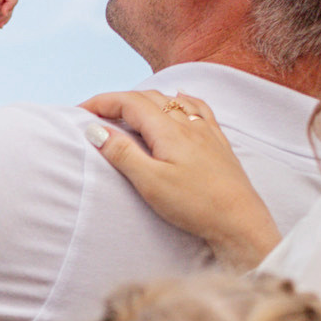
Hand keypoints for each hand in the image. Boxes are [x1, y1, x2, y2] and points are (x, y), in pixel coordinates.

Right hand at [81, 87, 280, 262]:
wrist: (240, 222)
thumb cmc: (196, 205)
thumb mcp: (151, 183)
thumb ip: (122, 153)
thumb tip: (95, 129)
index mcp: (168, 130)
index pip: (129, 102)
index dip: (102, 102)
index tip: (79, 111)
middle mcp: (188, 123)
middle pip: (148, 98)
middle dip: (118, 100)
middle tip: (96, 113)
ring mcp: (205, 131)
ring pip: (171, 102)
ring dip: (145, 100)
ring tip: (127, 110)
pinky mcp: (218, 143)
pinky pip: (197, 109)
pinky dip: (181, 100)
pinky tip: (180, 100)